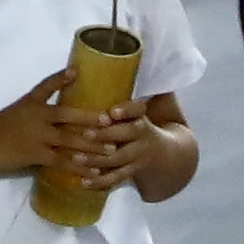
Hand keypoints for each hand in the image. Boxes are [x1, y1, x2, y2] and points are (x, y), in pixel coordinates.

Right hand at [0, 69, 114, 179]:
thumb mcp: (10, 118)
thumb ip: (30, 118)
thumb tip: (50, 125)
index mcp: (27, 103)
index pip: (46, 86)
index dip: (61, 77)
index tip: (77, 70)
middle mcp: (35, 116)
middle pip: (67, 114)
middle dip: (90, 117)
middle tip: (110, 119)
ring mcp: (36, 135)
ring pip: (70, 139)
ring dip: (92, 145)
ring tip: (111, 149)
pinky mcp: (35, 154)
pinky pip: (62, 162)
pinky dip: (79, 167)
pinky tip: (93, 172)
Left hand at [47, 96, 169, 191]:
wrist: (166, 155)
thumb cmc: (141, 125)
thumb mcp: (141, 109)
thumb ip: (129, 90)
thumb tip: (119, 60)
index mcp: (142, 117)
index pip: (138, 111)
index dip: (126, 110)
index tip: (112, 111)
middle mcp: (142, 136)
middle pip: (126, 135)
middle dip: (106, 135)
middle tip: (86, 133)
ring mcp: (137, 156)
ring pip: (118, 159)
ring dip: (97, 159)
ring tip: (76, 157)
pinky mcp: (131, 172)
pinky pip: (115, 178)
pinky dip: (99, 181)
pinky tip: (83, 182)